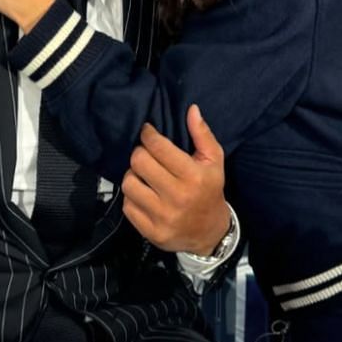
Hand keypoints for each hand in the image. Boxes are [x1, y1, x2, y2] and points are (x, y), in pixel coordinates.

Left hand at [122, 105, 229, 254]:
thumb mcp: (214, 160)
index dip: (148, 135)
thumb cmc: (210, 190)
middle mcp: (177, 196)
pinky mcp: (150, 231)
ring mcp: (162, 216)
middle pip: (139, 162)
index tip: (147, 132)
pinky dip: (132, 197)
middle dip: (140, 153)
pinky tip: (144, 194)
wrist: (209, 232)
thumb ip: (202, 134)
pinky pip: (127, 206)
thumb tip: (192, 109)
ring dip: (133, 175)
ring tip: (143, 175)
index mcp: (193, 176)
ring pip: (129, 183)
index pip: (158, 147)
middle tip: (146, 154)